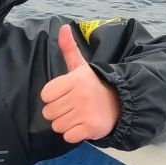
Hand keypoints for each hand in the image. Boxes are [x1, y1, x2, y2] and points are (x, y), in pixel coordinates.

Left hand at [40, 23, 120, 142]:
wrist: (119, 102)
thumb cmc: (93, 85)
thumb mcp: (81, 67)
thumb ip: (69, 49)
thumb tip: (63, 28)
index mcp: (76, 79)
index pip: (45, 95)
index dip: (52, 97)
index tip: (65, 95)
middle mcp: (81, 94)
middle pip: (49, 112)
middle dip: (58, 112)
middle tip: (72, 107)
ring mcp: (87, 112)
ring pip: (57, 126)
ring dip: (65, 124)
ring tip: (78, 115)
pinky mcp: (91, 128)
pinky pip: (68, 137)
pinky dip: (73, 134)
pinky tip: (82, 125)